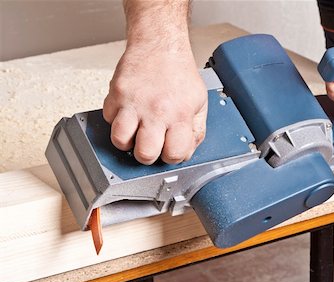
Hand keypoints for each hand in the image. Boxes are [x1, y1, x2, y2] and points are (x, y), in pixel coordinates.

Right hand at [103, 47, 207, 164]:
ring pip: (120, 140)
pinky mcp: (116, 94)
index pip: (174, 154)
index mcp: (179, 115)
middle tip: (150, 144)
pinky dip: (115, 120)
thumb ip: (196, 130)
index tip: (169, 150)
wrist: (160, 45)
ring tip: (135, 132)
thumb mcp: (199, 102)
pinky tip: (127, 113)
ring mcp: (133, 103)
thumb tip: (186, 151)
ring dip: (127, 141)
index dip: (172, 157)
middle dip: (147, 155)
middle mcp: (156, 111)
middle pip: (144, 154)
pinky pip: (108, 119)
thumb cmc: (179, 73)